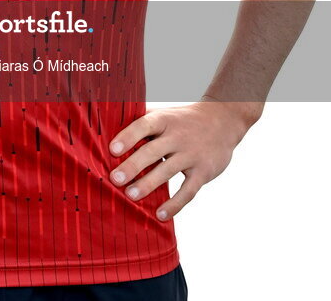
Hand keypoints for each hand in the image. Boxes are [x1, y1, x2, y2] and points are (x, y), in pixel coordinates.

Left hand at [107, 98, 255, 220]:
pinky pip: (188, 190)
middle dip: (133, 166)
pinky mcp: (204, 171)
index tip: (112, 150)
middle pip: (152, 151)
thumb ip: (141, 122)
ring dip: (148, 185)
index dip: (128, 136)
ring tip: (130, 196)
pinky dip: (175, 204)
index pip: (143, 125)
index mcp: (164, 119)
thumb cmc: (182, 120)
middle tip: (114, 180)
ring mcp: (192, 154)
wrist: (223, 120)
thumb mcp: (164, 114)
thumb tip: (106, 129)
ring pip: (168, 170)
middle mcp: (177, 135)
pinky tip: (160, 215)